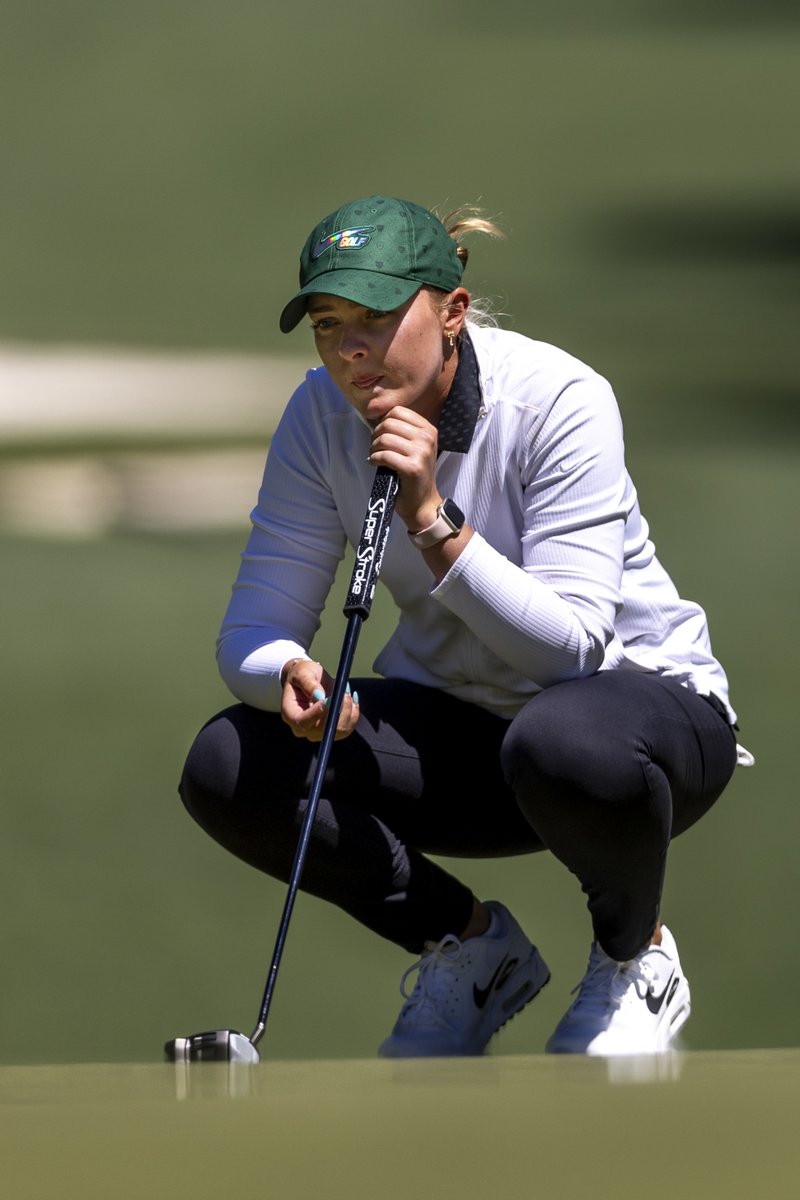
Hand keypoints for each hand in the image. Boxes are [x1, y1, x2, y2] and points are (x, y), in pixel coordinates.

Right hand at [280, 658, 359, 742]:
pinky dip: (353, 713)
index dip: (317, 713)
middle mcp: (303, 729)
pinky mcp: (332, 730)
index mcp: (290, 715)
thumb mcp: (302, 673)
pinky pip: (348, 728)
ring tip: (346, 689)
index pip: (302, 722)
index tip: (330, 699)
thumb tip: (319, 696)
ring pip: (338, 730)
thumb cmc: (303, 675)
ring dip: (348, 710)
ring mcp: (318, 733)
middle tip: (345, 689)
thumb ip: (309, 684)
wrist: (309, 680)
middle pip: (322, 730)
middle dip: (337, 710)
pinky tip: (352, 697)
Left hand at [367, 406, 441, 531]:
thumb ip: (401, 431)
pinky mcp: (412, 468)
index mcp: (429, 429)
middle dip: (375, 435)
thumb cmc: (414, 474)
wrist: (422, 502)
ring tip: (375, 456)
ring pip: (384, 438)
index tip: (380, 434)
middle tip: (375, 447)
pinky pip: (384, 455)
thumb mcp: (414, 447)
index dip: (383, 421)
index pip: (397, 411)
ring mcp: (421, 453)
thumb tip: (377, 417)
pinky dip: (374, 459)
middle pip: (388, 423)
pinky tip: (375, 463)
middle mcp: (427, 438)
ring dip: (373, 448)